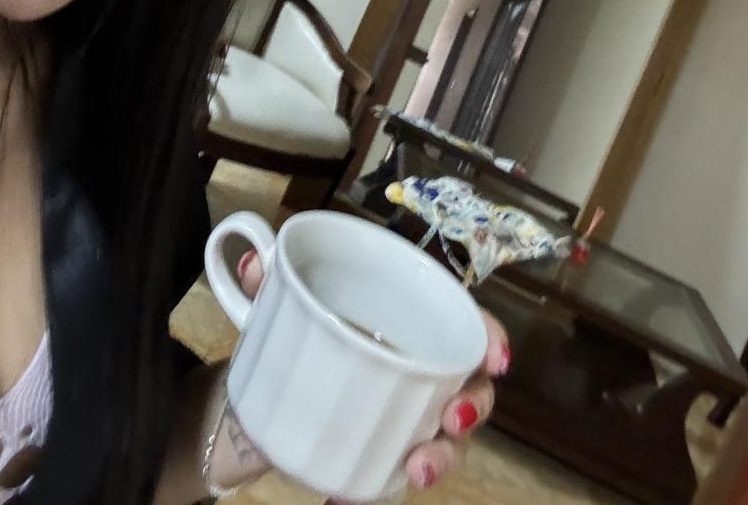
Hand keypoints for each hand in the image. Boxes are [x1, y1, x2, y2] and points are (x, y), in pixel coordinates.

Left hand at [223, 247, 509, 494]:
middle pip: (471, 388)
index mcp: (409, 318)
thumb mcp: (284, 301)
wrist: (265, 391)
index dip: (490, 337)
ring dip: (439, 459)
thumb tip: (252, 266)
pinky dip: (375, 495)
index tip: (496, 359)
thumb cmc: (300, 330)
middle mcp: (420, 368)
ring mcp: (406, 415)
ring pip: (446, 441)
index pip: (465, 322)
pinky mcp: (383, 451)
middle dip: (474, 407)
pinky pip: (394, 477)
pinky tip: (342, 502)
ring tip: (414, 470)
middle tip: (452, 419)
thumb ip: (271, 281)